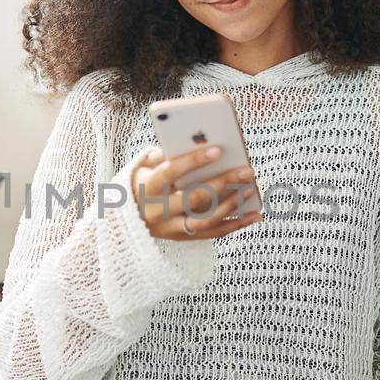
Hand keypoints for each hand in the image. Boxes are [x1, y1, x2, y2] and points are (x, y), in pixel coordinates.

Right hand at [129, 143, 263, 241]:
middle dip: (223, 183)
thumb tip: (198, 142)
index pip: (170, 172)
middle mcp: (158, 211)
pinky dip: (236, 225)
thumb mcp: (145, 165)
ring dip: (231, 205)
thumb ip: (166, 152)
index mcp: (147, 188)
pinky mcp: (182, 237)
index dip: (194, 161)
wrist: (124, 216)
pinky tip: (255, 215)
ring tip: (251, 190)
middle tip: (247, 170)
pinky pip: (213, 234)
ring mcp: (170, 228)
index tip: (218, 149)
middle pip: (194, 198)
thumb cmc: (142, 181)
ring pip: (205, 221)